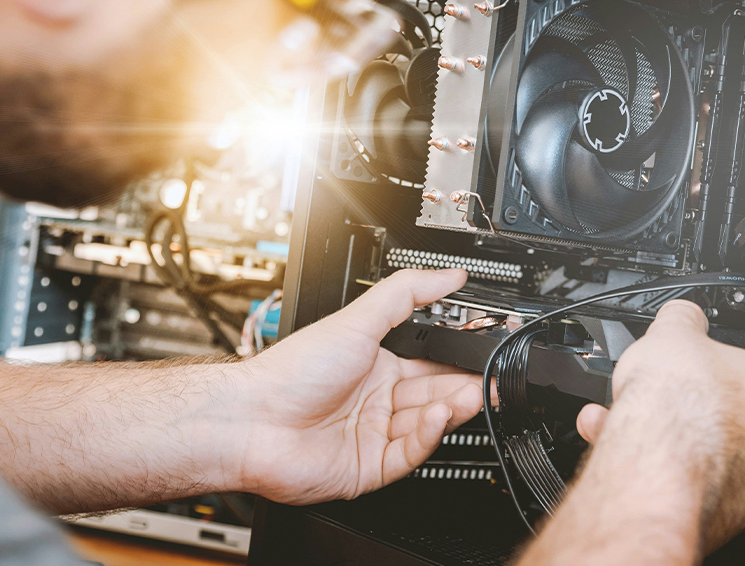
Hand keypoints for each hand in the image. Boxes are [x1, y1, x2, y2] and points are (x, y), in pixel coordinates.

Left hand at [232, 269, 483, 504]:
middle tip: (491, 380)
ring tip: (471, 395)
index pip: (431, 362)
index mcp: (377, 365)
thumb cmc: (291, 371)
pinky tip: (437, 417)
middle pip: (435, 394)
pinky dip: (428, 435)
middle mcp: (377, 401)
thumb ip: (406, 293)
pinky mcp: (370, 468)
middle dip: (465, 386)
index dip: (460, 359)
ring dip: (451, 409)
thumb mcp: (357, 319)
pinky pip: (410, 453)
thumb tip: (447, 275)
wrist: (253, 420)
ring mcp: (374, 435)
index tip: (486, 352)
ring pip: (427, 424)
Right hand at [574, 300, 744, 553]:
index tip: (690, 367)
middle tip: (656, 393)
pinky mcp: (723, 520)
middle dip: (684, 405)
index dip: (713, 368)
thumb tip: (682, 315)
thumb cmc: (681, 408)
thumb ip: (684, 321)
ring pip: (705, 453)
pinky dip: (657, 466)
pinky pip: (687, 484)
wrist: (653, 466)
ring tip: (621, 418)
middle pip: (729, 418)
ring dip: (664, 434)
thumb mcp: (675, 333)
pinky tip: (621, 446)